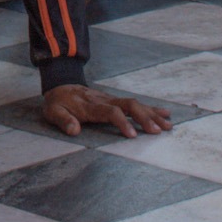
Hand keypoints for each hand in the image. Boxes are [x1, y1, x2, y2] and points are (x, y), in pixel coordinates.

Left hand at [42, 85, 172, 137]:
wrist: (61, 84)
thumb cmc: (58, 102)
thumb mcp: (53, 112)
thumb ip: (63, 121)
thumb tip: (73, 130)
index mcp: (90, 105)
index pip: (110, 112)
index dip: (122, 122)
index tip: (132, 136)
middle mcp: (104, 100)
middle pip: (128, 105)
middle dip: (144, 118)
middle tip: (157, 131)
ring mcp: (111, 99)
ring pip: (134, 104)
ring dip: (151, 114)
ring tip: (168, 126)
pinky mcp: (115, 101)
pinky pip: (135, 103)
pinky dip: (151, 108)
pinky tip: (164, 114)